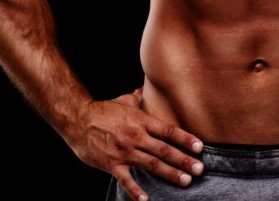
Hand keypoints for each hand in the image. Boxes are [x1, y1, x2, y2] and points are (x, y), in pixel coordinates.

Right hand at [67, 86, 204, 200]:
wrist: (78, 120)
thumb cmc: (103, 110)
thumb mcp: (125, 101)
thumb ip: (141, 97)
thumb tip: (151, 88)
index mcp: (141, 120)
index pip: (168, 131)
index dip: (185, 139)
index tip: (200, 147)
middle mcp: (135, 136)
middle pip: (164, 150)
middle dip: (184, 160)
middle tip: (199, 169)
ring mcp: (124, 151)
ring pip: (151, 164)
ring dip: (170, 173)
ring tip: (185, 181)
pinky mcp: (112, 164)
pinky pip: (126, 179)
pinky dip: (135, 190)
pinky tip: (146, 200)